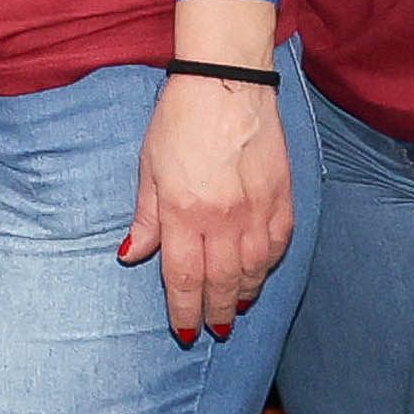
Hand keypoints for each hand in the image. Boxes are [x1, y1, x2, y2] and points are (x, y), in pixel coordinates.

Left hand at [120, 67, 291, 344]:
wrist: (226, 82)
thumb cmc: (179, 119)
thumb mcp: (148, 167)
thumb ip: (146, 217)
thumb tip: (131, 255)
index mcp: (184, 213)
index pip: (184, 278)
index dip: (185, 311)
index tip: (185, 331)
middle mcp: (223, 219)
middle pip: (221, 282)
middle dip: (216, 312)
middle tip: (215, 331)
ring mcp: (257, 209)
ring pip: (254, 270)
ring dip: (244, 293)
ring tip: (235, 308)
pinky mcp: (282, 196)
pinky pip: (279, 244)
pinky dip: (269, 265)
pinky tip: (261, 273)